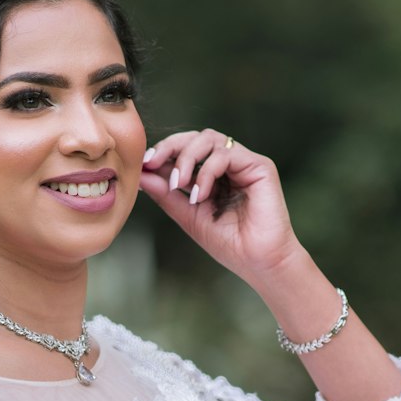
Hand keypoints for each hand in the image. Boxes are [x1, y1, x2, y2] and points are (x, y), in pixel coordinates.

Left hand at [138, 128, 301, 283]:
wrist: (260, 263)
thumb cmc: (230, 244)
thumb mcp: (189, 217)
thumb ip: (167, 195)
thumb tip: (140, 175)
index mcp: (213, 176)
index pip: (186, 150)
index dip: (164, 153)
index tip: (143, 166)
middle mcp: (230, 165)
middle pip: (196, 137)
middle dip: (170, 147)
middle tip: (153, 163)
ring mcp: (245, 163)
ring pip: (210, 139)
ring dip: (188, 157)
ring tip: (178, 183)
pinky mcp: (260, 166)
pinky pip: (227, 154)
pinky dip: (207, 171)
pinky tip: (200, 194)